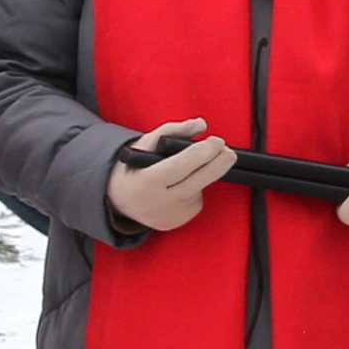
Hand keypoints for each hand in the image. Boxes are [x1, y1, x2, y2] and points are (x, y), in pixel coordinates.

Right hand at [104, 116, 236, 232]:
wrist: (119, 201)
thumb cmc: (134, 167)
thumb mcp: (145, 144)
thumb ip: (173, 131)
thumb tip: (201, 124)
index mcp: (146, 181)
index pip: (180, 166)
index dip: (202, 153)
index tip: (217, 141)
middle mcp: (158, 202)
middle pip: (197, 182)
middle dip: (218, 165)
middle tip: (229, 153)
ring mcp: (168, 216)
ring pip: (197, 192)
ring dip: (201, 177)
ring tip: (186, 170)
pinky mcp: (176, 224)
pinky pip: (195, 203)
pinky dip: (194, 192)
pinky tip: (181, 187)